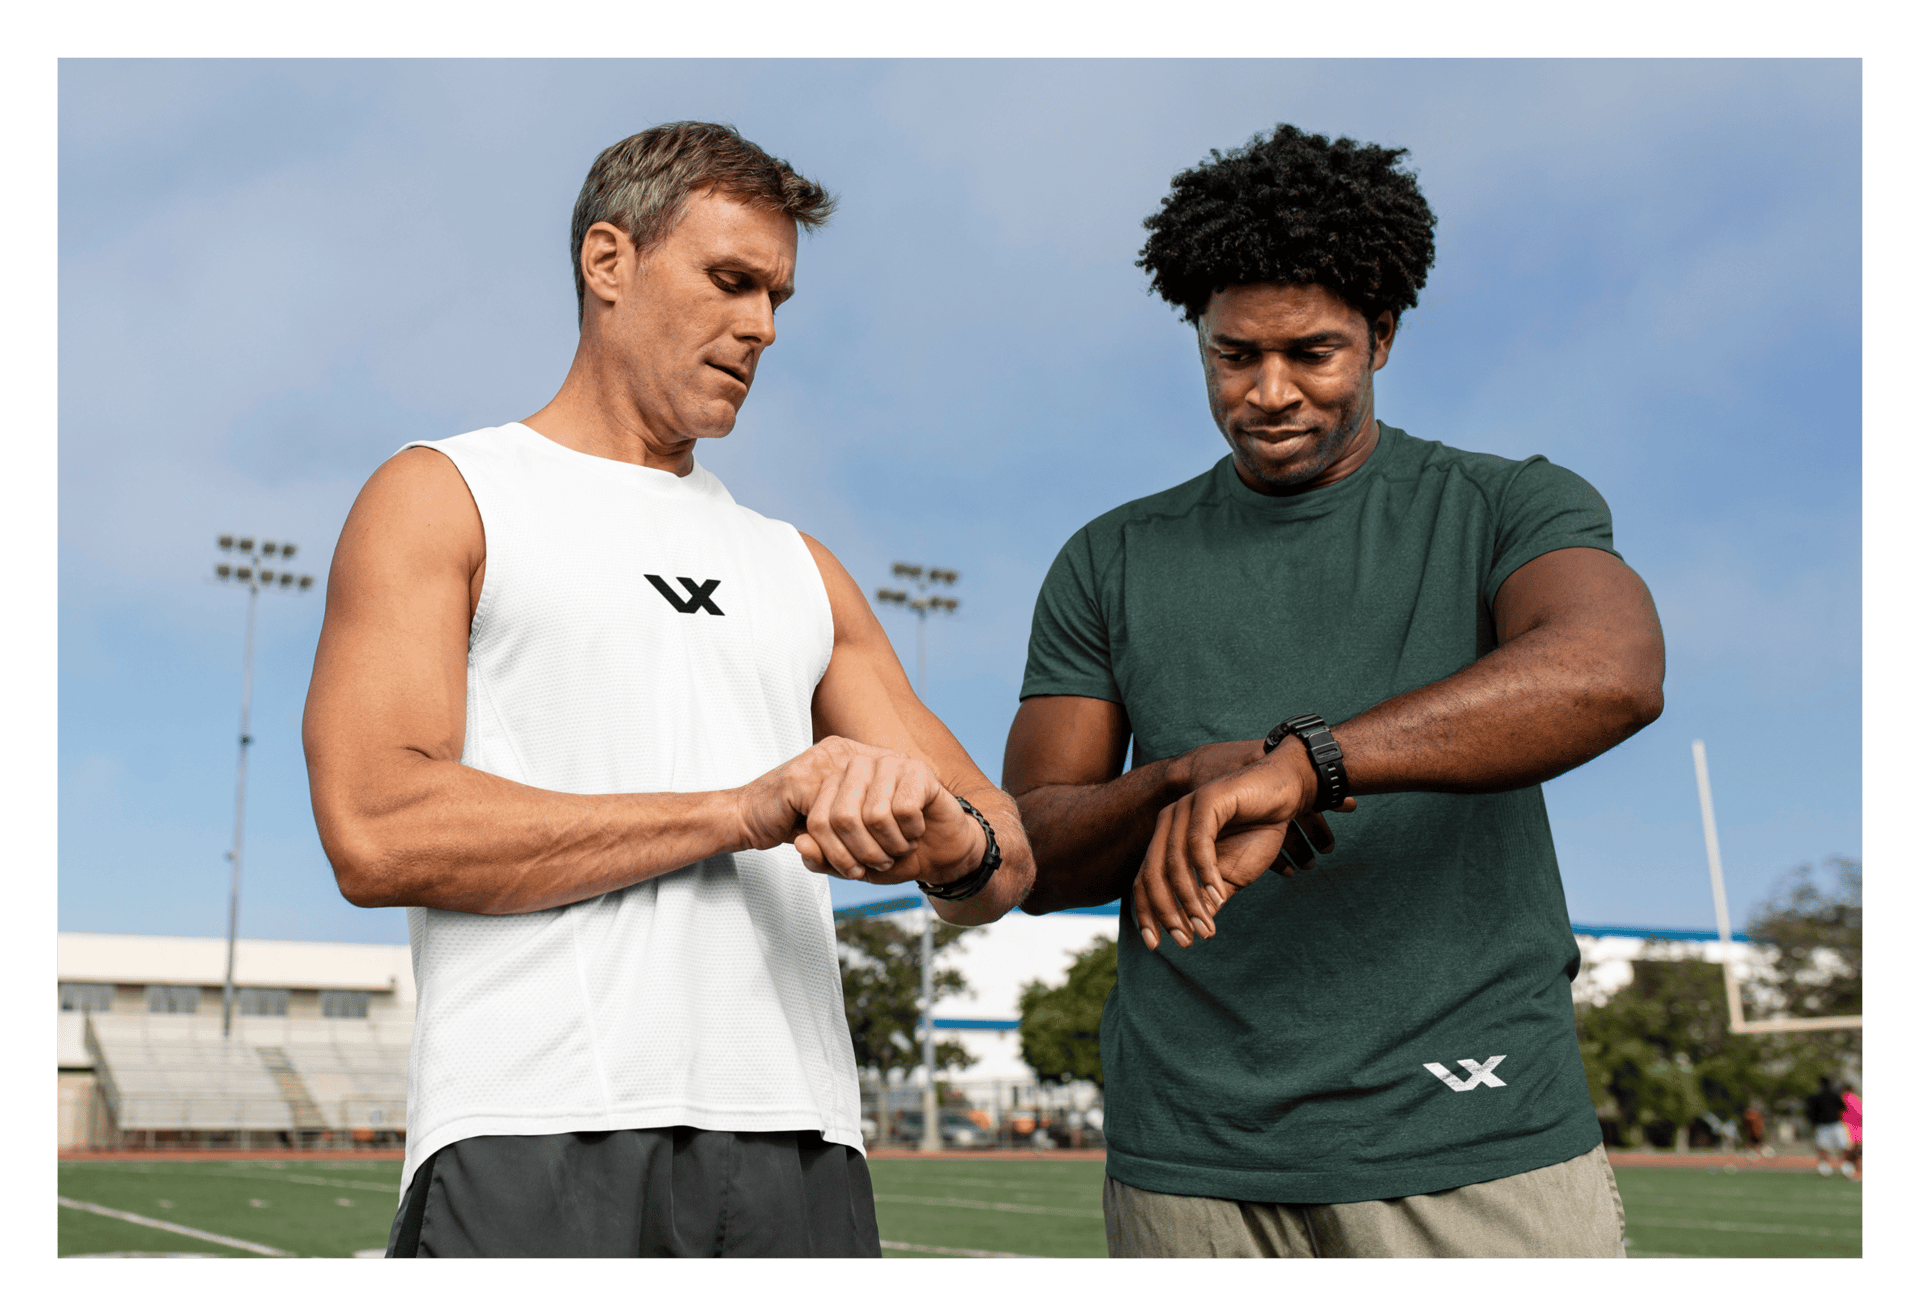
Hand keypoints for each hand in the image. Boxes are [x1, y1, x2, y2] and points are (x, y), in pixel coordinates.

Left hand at [737, 737, 983, 883]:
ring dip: (891, 844)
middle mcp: (859, 767)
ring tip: (900, 844)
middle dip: (865, 852)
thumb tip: (801, 844)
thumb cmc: (893, 853)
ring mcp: (889, 764)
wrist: (940, 852)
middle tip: (882, 859)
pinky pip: (904, 810)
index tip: (854, 870)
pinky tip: (916, 829)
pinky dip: (911, 832)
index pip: (817, 821)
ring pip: (875, 815)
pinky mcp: (918, 771)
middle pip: (843, 817)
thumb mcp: (852, 864)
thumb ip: (822, 858)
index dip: (835, 856)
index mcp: (835, 784)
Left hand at [1133, 742, 1355, 951]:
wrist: (1286, 793)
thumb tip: (1191, 929)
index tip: (1155, 946)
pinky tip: (1218, 895)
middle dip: (1167, 913)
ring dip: (1190, 901)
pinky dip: (1205, 873)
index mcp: (1167, 839)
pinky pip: (1198, 843)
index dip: (1147, 914)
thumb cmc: (1258, 831)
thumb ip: (1208, 898)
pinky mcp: (1205, 799)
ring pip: (1175, 864)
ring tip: (1206, 927)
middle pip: (1153, 875)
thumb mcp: (1231, 875)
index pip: (1145, 881)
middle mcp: (1168, 823)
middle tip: (1185, 940)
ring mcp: (1184, 808)